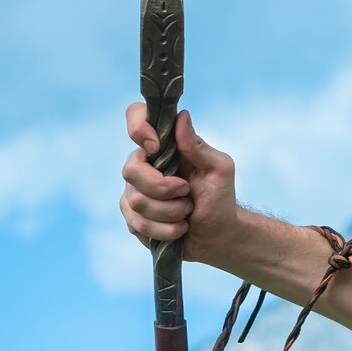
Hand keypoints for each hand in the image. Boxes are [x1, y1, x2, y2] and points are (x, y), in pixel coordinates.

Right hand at [120, 106, 240, 261]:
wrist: (218, 235)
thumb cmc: (220, 198)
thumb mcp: (219, 169)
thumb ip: (198, 146)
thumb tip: (181, 116)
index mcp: (163, 146)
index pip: (136, 115)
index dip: (138, 127)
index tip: (156, 147)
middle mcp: (143, 164)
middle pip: (131, 170)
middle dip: (164, 189)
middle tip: (187, 193)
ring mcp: (133, 190)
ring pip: (136, 201)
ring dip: (171, 212)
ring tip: (187, 212)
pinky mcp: (132, 217)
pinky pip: (138, 224)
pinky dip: (166, 230)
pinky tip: (179, 228)